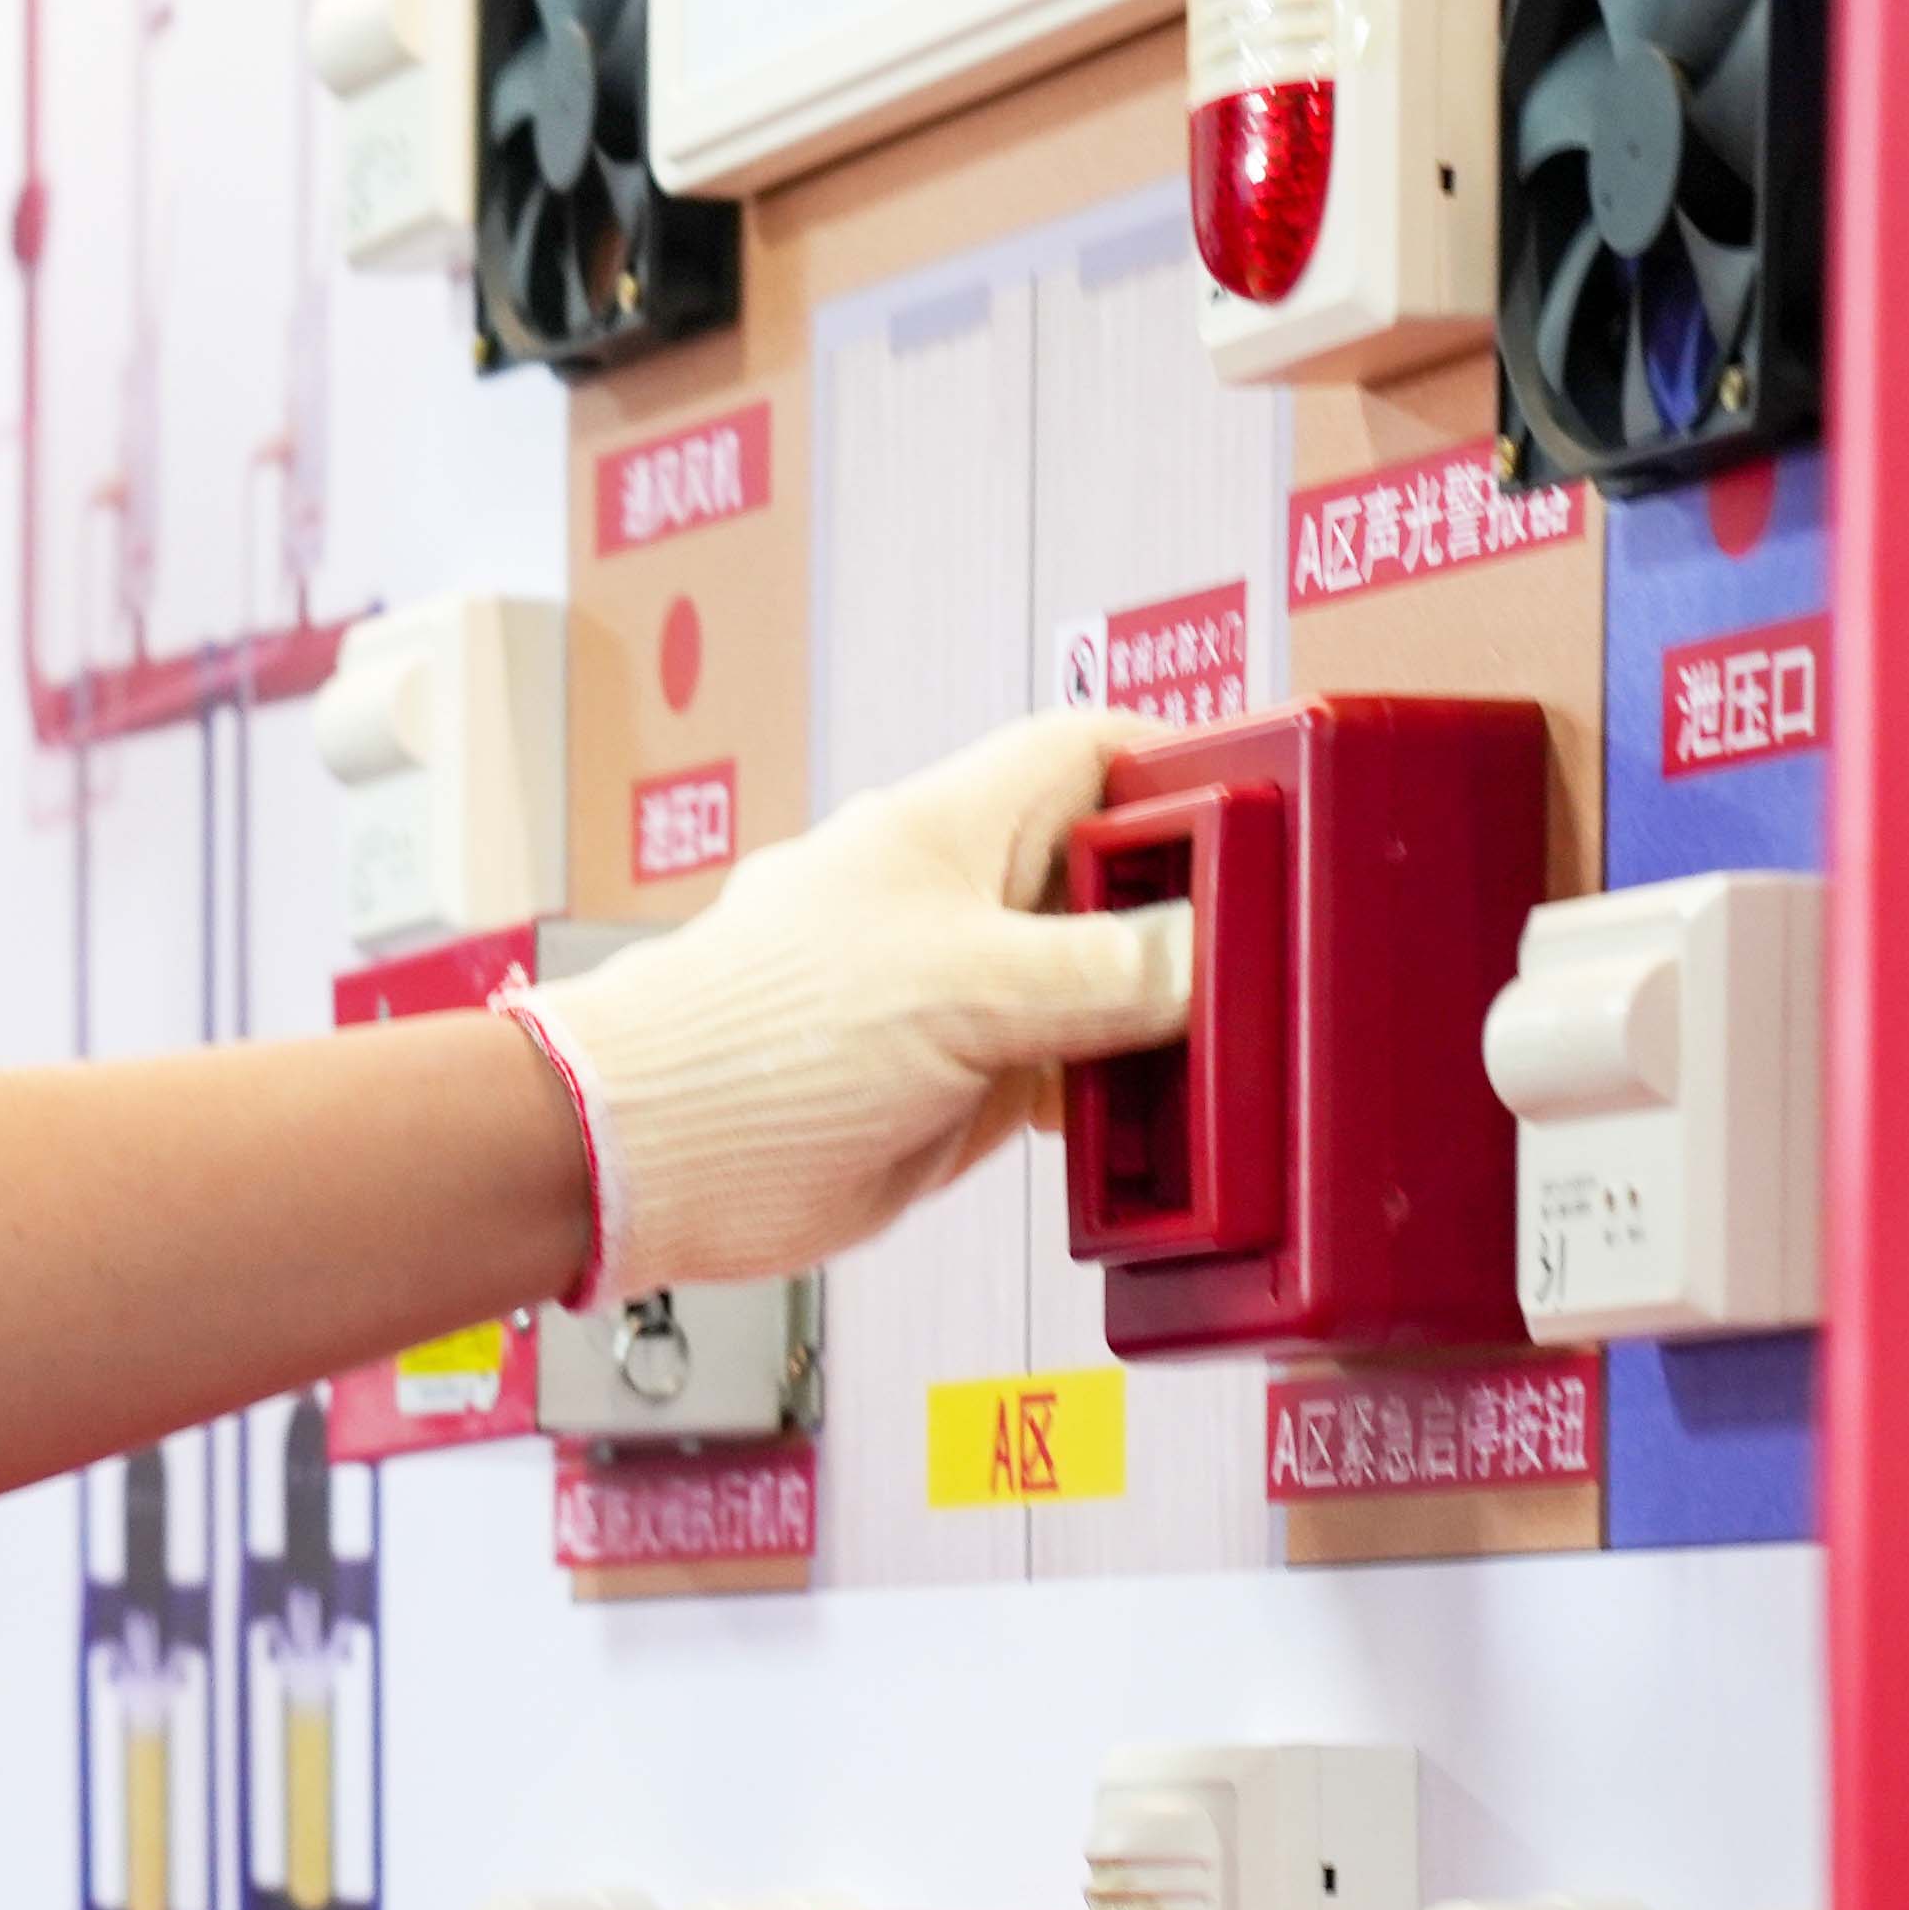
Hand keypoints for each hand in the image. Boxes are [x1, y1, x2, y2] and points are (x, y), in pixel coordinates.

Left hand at [498, 708, 1192, 1297]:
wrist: (646, 1156)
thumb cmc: (751, 1040)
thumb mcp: (964, 988)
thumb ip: (1095, 972)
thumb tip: (1192, 957)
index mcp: (952, 830)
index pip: (1092, 753)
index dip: (1180, 767)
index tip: (1262, 810)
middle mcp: (954, 906)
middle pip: (1104, 878)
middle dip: (1180, 914)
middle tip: (1257, 961)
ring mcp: (949, 999)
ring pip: (1085, 990)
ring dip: (1146, 1023)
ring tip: (1215, 1056)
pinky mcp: (942, 1087)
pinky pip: (1050, 1078)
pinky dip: (1100, 1100)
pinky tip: (1142, 1126)